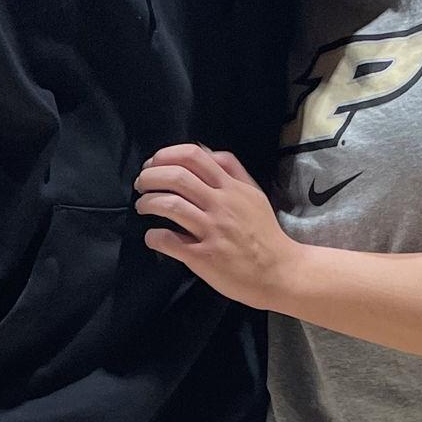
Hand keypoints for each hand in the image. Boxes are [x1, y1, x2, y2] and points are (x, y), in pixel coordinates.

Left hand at [136, 143, 299, 310]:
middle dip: (150, 176)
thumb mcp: (253, 193)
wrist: (280, 271)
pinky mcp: (204, 257)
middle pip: (177, 177)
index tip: (154, 164)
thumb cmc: (264, 232)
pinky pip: (170, 241)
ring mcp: (212, 231)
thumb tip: (202, 149)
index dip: (166, 155)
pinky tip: (153, 236)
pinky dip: (154, 236)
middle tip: (141, 184)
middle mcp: (221, 205)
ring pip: (170, 205)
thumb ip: (231, 170)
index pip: (194, 156)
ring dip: (148, 202)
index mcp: (232, 187)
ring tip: (142, 206)